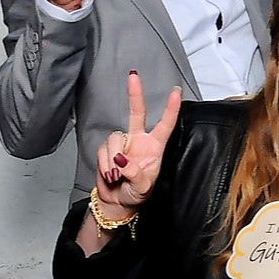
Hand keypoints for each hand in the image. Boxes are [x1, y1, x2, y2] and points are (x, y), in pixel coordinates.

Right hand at [93, 71, 181, 215]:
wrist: (116, 202)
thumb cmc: (136, 194)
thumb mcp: (142, 188)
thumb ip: (135, 174)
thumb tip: (122, 159)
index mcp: (155, 147)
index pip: (165, 125)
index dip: (171, 109)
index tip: (176, 91)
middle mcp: (139, 141)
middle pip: (137, 113)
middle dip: (134, 94)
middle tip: (133, 76)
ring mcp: (122, 144)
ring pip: (114, 140)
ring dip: (113, 161)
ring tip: (117, 177)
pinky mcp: (106, 149)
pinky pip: (102, 151)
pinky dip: (104, 165)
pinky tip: (110, 176)